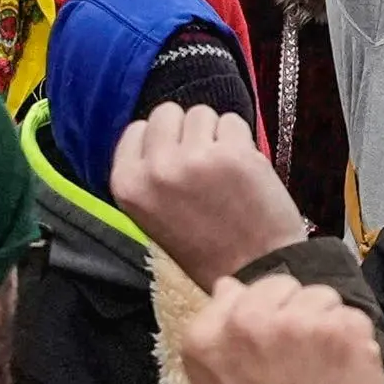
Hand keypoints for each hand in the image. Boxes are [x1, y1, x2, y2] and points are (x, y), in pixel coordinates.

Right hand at [111, 99, 304, 284]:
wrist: (255, 269)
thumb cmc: (205, 247)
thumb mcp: (151, 215)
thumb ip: (147, 172)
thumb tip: (156, 131)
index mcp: (128, 185)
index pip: (137, 130)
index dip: (161, 142)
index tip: (175, 162)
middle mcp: (156, 169)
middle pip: (166, 113)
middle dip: (185, 131)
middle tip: (201, 164)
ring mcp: (195, 159)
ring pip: (201, 113)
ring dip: (214, 134)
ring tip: (223, 171)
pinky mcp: (233, 154)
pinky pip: (233, 121)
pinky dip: (241, 140)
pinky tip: (243, 170)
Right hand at [176, 268, 383, 383]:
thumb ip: (216, 335)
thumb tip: (227, 286)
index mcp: (208, 334)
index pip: (243, 291)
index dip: (263, 316)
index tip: (273, 348)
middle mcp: (249, 319)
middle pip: (284, 286)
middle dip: (295, 313)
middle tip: (302, 359)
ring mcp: (299, 320)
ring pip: (322, 297)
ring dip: (327, 325)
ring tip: (324, 369)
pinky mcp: (342, 329)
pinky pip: (354, 317)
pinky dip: (355, 343)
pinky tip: (345, 375)